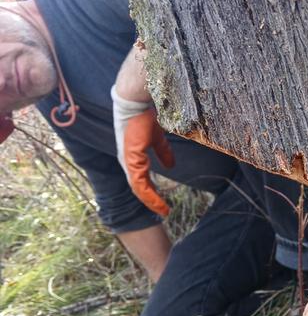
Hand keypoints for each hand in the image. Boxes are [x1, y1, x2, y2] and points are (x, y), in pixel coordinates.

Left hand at [111, 86, 174, 215]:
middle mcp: (127, 162)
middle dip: (151, 201)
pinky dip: (150, 195)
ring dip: (152, 202)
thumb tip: (171, 166)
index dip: (151, 193)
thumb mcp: (156, 138)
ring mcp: (128, 162)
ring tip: (164, 211)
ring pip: (139, 189)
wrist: (136, 103)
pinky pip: (140, 184)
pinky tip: (159, 202)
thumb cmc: (144, 116)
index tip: (162, 203)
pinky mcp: (131, 161)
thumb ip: (162, 152)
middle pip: (138, 188)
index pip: (140, 180)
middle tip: (163, 212)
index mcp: (132, 157)